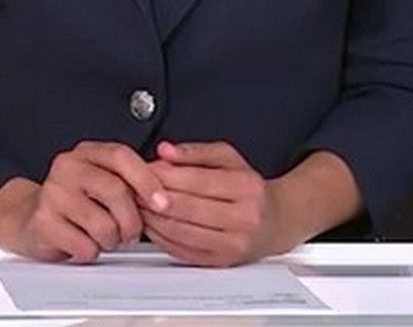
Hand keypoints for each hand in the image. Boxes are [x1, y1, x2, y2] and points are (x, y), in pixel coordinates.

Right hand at [0, 141, 168, 262]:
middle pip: (116, 192)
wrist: (30, 219)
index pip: (121, 156)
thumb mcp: (101, 181)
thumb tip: (166, 194)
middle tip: (131, 232)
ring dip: (110, 240)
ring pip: (103, 225)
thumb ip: (129, 181)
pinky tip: (82, 242)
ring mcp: (52, 193)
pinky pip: (85, 245)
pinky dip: (91, 252)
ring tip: (101, 236)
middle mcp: (66, 167)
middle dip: (132, 220)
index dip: (146, 180)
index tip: (163, 202)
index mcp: (86, 153)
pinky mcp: (43, 221)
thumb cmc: (76, 202)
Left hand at [142, 140, 286, 266]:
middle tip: (134, 188)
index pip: (196, 180)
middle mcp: (244, 217)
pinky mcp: (221, 261)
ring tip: (139, 205)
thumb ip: (194, 151)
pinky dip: (161, 237)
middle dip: (153, 198)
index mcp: (246, 187)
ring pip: (181, 232)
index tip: (144, 170)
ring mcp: (233, 243)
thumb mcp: (228, 157)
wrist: (278, 221)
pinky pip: (182, 251)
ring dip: (152, 219)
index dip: (164, 175)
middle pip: (186, 208)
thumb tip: (165, 151)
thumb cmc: (249, 188)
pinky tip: (152, 224)